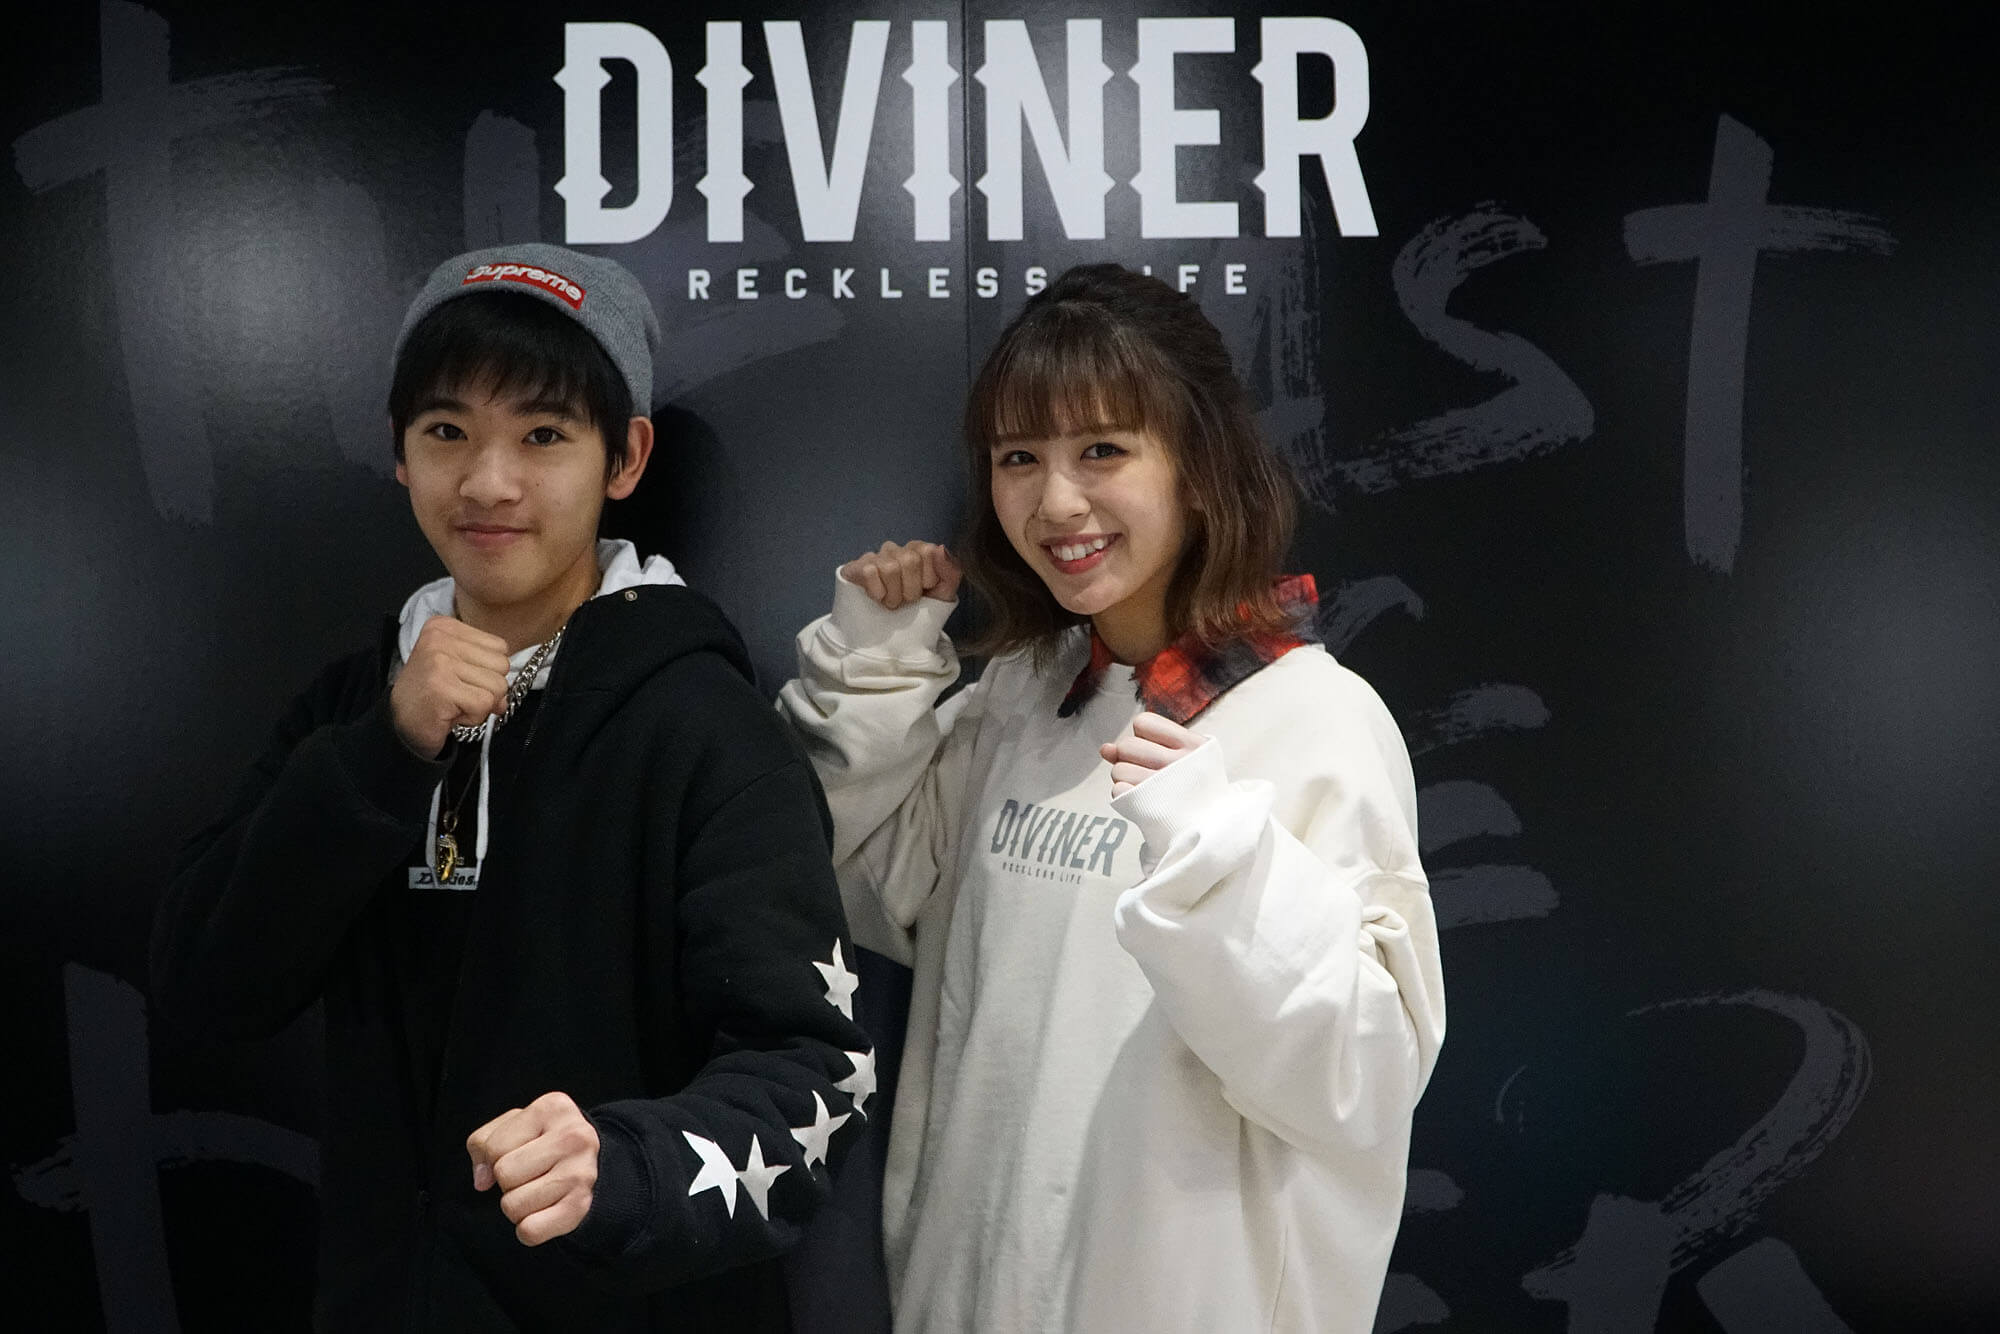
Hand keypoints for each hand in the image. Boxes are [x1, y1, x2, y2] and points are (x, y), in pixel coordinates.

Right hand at [390, 616, 510, 757]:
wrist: (399, 724)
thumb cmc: (433, 696)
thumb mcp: (461, 672)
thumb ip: (489, 672)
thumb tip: (507, 696)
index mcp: (445, 626)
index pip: (500, 646)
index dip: (487, 671)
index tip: (460, 680)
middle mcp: (440, 638)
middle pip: (502, 665)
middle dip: (487, 689)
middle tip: (458, 696)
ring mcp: (440, 661)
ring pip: (497, 685)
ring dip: (480, 704)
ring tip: (454, 704)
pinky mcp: (442, 687)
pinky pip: (485, 703)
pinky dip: (474, 717)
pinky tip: (451, 715)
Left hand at [466, 1091, 599, 1246]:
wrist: (594, 1161)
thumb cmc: (543, 1141)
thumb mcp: (514, 1126)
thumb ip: (484, 1142)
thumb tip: (482, 1179)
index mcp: (553, 1108)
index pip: (494, 1148)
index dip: (495, 1157)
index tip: (518, 1154)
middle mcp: (573, 1137)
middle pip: (504, 1175)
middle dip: (508, 1181)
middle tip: (530, 1173)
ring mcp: (581, 1173)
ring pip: (512, 1206)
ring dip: (517, 1205)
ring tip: (539, 1190)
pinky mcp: (581, 1207)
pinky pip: (529, 1231)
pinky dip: (528, 1229)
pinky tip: (545, 1211)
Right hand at [840, 540, 961, 610]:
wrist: (894, 635)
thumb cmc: (921, 610)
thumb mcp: (944, 594)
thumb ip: (950, 570)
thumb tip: (940, 548)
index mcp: (918, 550)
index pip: (928, 551)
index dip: (928, 577)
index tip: (925, 591)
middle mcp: (896, 549)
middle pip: (909, 560)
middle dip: (911, 589)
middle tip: (907, 601)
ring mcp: (875, 557)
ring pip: (889, 568)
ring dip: (894, 595)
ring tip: (892, 602)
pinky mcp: (855, 568)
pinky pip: (868, 571)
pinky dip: (877, 592)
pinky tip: (878, 598)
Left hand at [1100, 711, 1206, 797]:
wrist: (1213, 824)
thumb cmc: (1194, 785)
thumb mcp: (1183, 757)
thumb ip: (1145, 744)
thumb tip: (1105, 749)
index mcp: (1192, 744)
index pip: (1143, 723)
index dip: (1142, 736)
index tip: (1155, 749)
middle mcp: (1180, 762)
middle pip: (1126, 745)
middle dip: (1129, 757)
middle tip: (1147, 770)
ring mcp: (1166, 785)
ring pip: (1119, 770)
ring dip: (1125, 778)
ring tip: (1145, 786)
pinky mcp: (1152, 807)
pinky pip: (1118, 792)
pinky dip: (1124, 795)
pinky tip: (1141, 799)